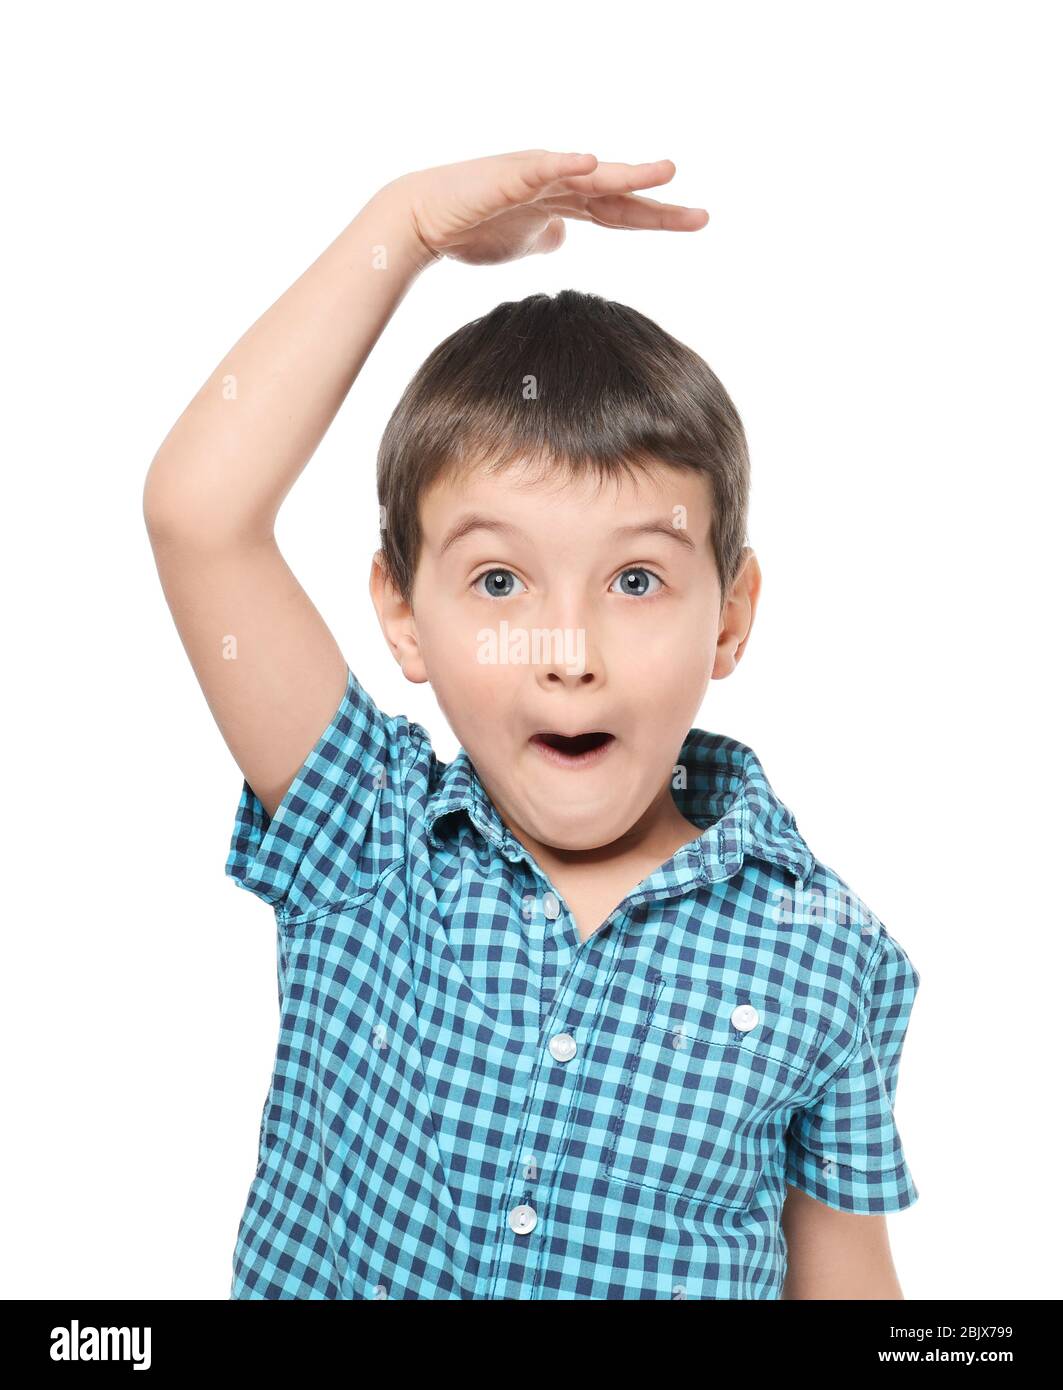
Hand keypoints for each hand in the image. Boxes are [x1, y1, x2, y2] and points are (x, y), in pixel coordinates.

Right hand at [380, 149, 707, 266]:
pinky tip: (590, 163)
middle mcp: (559, 184)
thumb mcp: (522, 243)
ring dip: (627, 173)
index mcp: (566, 203)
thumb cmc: (470, 230)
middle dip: (659, 204)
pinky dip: (564, 164)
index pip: (622, 212)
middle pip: (618, 195)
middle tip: (703, 218)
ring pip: (590, 177)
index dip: (658, 217)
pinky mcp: (508, 176)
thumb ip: (547, 237)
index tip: (696, 222)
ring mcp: (536, 177)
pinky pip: (540, 168)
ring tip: (664, 171)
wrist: (423, 221)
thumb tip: (565, 239)